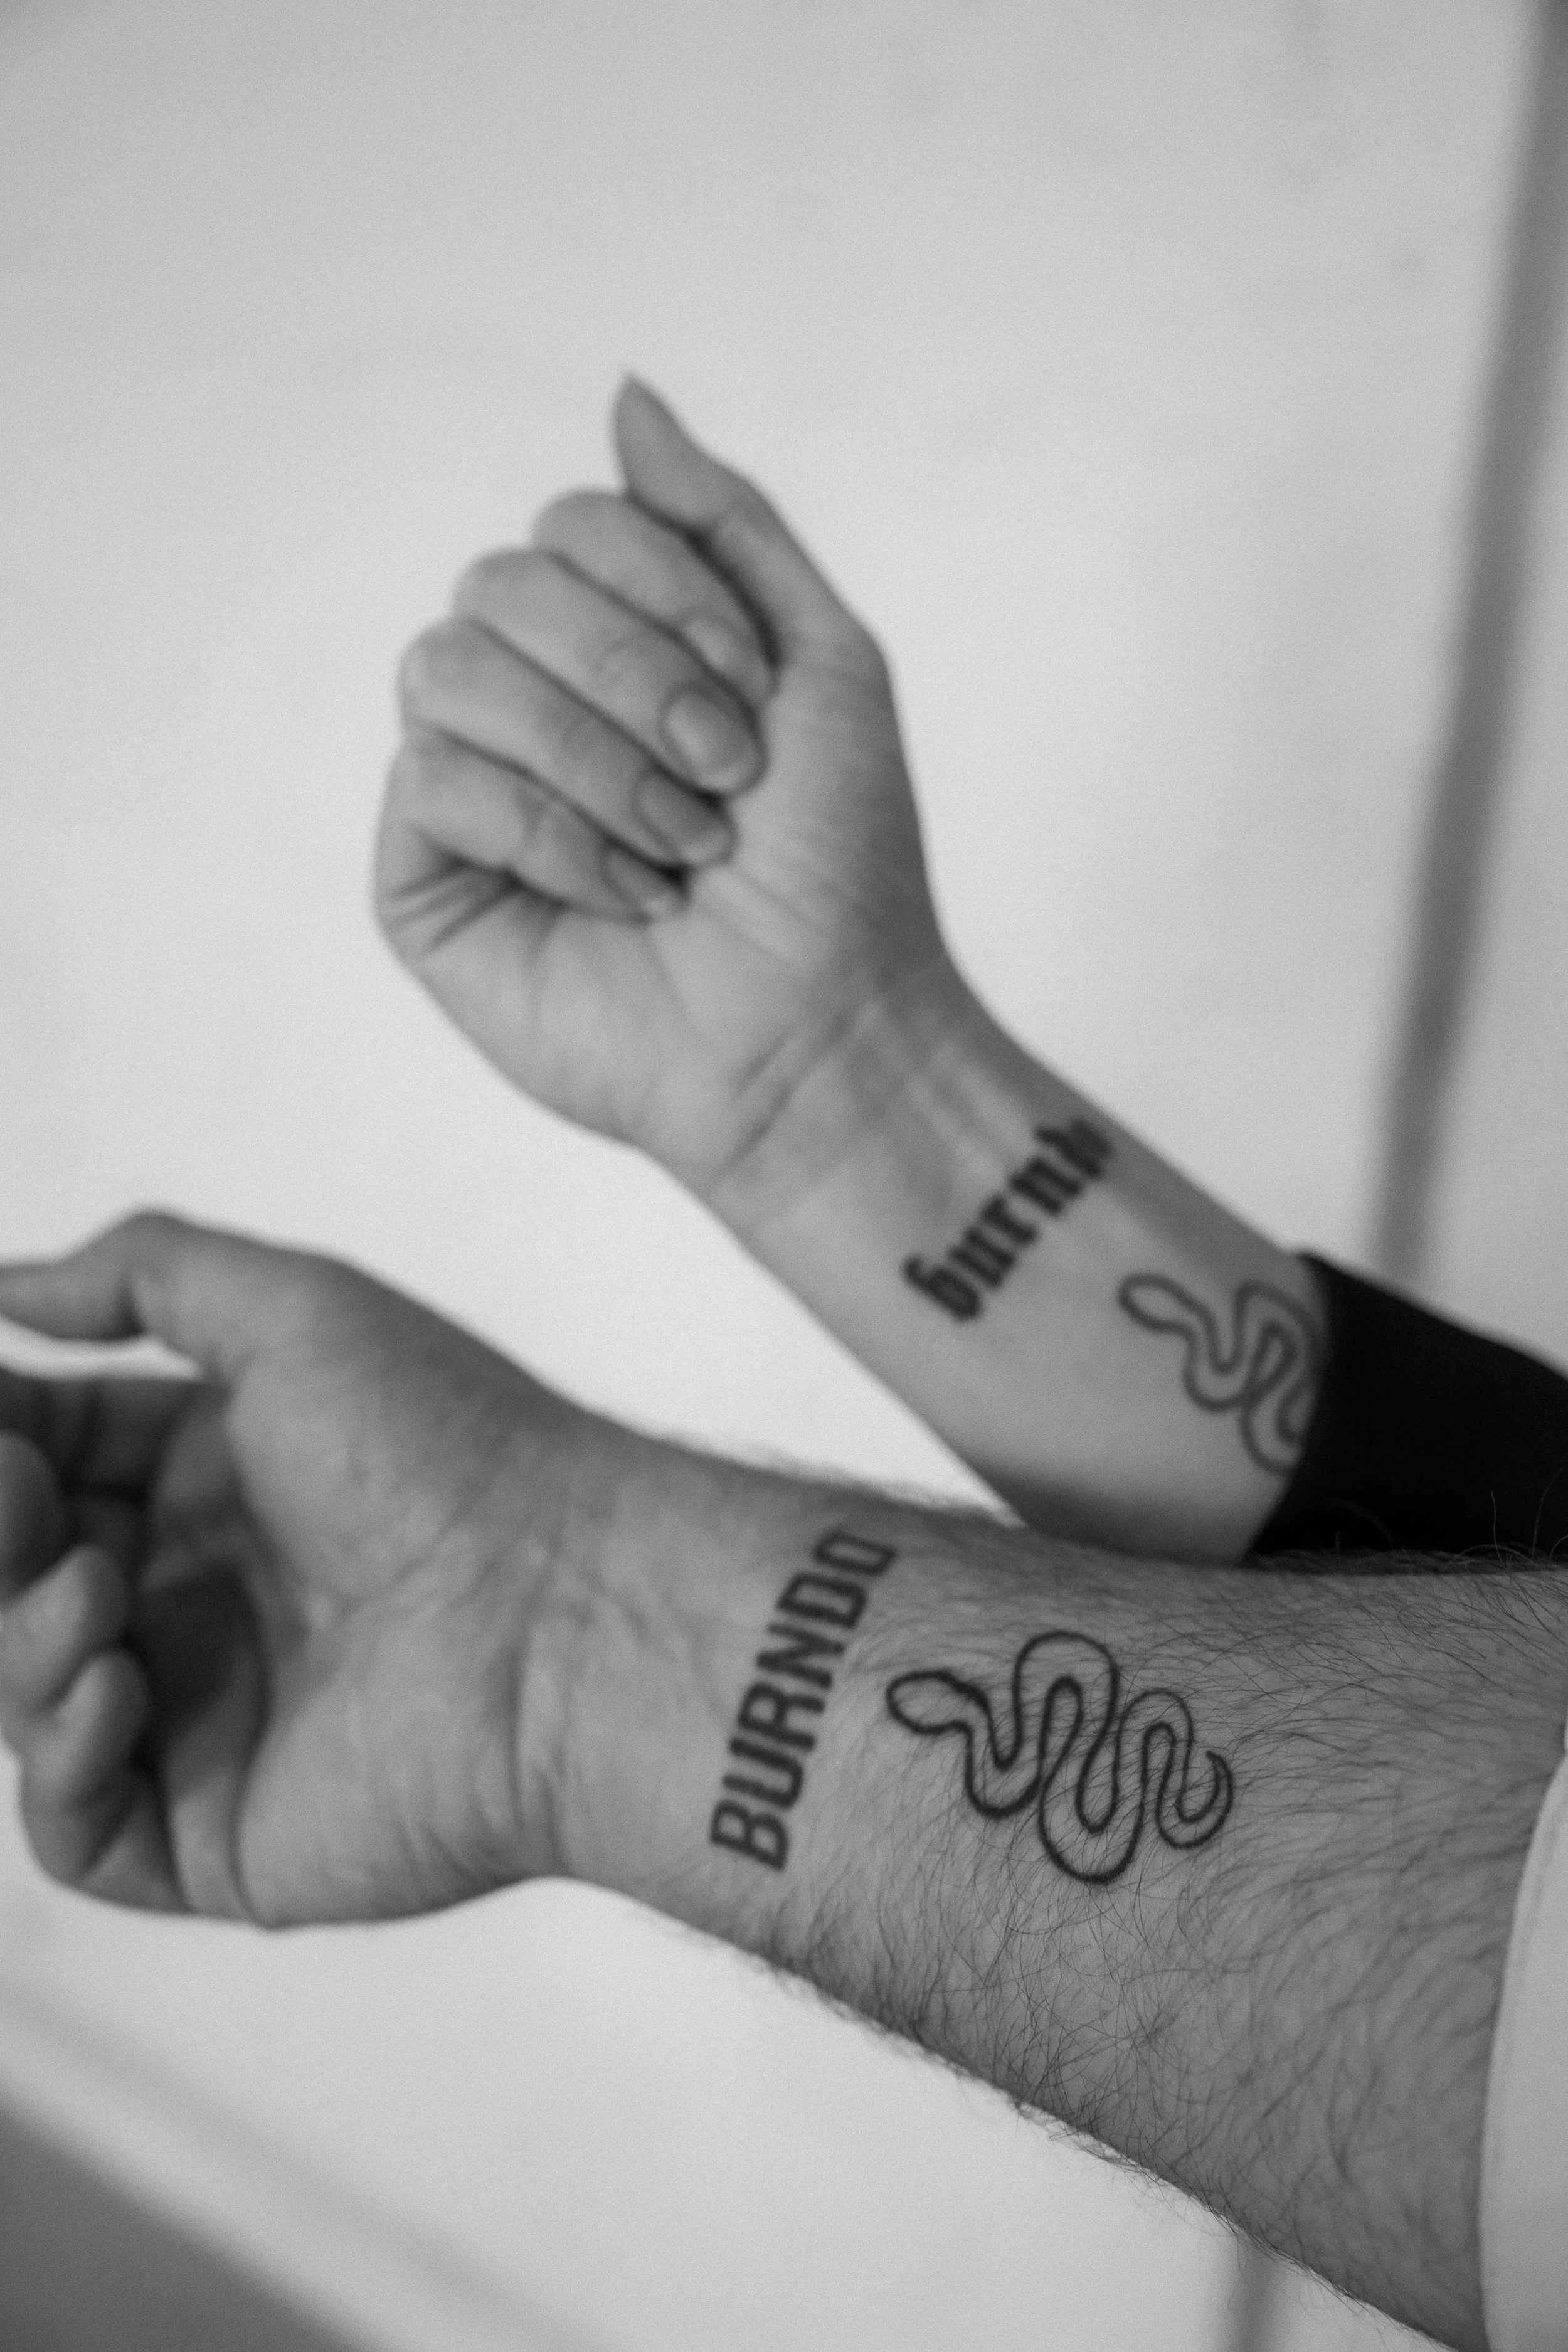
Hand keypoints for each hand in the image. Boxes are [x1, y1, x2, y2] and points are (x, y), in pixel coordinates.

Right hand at [0, 1213, 584, 1923]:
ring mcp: (201, 1722)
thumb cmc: (454, 1450)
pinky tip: (114, 1691)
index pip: (39, 1458)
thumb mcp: (296, 1310)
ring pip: (24, 1694)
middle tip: (10, 1496)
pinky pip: (76, 1826)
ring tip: (93, 1589)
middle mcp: (196, 1597)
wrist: (566, 1607)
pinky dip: (61, 1761)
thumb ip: (145, 1274)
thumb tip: (4, 1288)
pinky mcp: (215, 1838)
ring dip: (18, 1635)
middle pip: (14, 1575)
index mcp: (209, 1480)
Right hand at [376, 378, 957, 1208]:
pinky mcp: (422, 882)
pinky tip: (630, 901)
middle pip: (501, 582)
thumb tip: (625, 391)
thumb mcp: (822, 660)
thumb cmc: (838, 866)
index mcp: (610, 644)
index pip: (572, 524)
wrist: (823, 1033)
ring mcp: (467, 790)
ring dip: (595, 758)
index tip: (756, 701)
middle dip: (634, 677)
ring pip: (447, 667)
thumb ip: (723, 522)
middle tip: (724, 782)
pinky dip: (551, 835)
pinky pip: (431, 779)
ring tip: (681, 849)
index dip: (665, 596)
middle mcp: (526, 701)